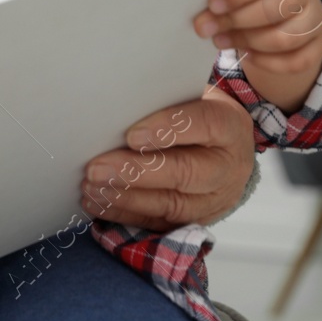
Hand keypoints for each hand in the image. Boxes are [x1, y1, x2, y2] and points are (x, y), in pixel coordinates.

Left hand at [80, 89, 254, 229]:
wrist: (229, 149)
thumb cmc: (198, 116)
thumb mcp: (190, 98)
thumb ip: (162, 101)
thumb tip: (118, 104)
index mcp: (229, 126)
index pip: (204, 124)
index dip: (168, 129)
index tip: (131, 135)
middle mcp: (227, 167)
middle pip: (185, 172)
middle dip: (135, 172)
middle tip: (97, 169)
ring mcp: (215, 198)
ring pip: (172, 204)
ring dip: (126, 197)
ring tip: (92, 188)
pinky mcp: (197, 219)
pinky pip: (160, 222)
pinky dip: (126, 215)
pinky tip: (99, 204)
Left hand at [194, 0, 321, 112]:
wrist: (275, 11)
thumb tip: (194, 5)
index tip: (211, 5)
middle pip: (275, 7)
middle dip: (236, 21)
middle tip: (206, 28)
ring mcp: (314, 17)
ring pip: (286, 37)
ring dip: (248, 42)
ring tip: (220, 40)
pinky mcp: (318, 45)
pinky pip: (296, 60)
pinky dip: (269, 62)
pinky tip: (248, 56)